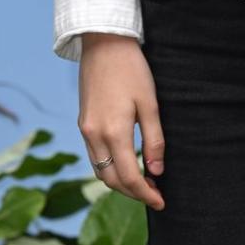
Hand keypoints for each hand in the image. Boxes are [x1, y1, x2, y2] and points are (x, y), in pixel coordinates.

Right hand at [77, 33, 165, 210]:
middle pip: (111, 180)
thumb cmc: (132, 69)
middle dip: (133, 192)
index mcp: (113, 132)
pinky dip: (109, 167)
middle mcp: (94, 136)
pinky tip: (124, 163)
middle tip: (154, 194)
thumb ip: (154, 139)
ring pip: (100, 170)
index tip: (161, 201)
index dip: (146, 194)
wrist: (104, 44)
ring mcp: (85, 130)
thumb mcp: (150, 103)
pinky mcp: (83, 123)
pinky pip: (94, 156)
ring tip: (142, 182)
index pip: (129, 177)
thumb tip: (157, 171)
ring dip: (120, 182)